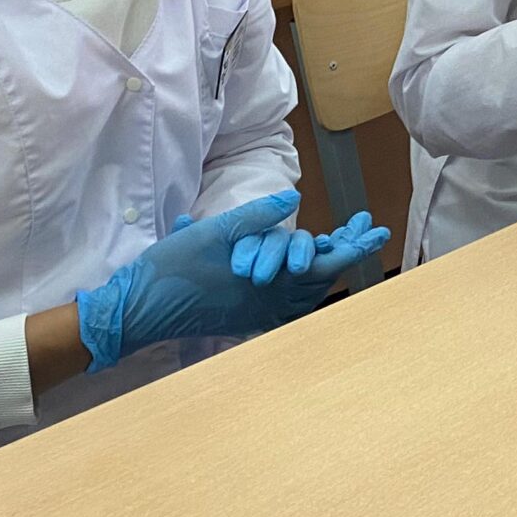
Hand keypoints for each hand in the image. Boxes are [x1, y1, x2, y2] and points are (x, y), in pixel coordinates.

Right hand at [75, 189, 364, 370]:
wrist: (139, 308)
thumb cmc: (174, 267)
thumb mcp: (214, 231)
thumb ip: (256, 216)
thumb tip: (292, 198)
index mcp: (268, 282)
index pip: (325, 264)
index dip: (353, 247)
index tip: (376, 232)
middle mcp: (270, 303)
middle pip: (321, 278)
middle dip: (343, 251)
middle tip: (359, 227)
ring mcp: (258, 313)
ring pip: (306, 291)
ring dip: (323, 265)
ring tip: (335, 241)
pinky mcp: (244, 319)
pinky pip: (286, 304)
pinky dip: (301, 285)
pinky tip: (299, 271)